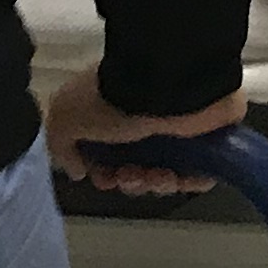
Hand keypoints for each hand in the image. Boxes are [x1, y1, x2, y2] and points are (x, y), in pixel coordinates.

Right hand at [43, 71, 247, 195]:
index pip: (107, 154)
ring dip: (155, 184)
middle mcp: (144, 119)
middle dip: (129, 182)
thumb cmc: (114, 96)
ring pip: (164, 175)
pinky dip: (187, 182)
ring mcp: (176, 129)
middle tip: (131, 175)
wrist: (167, 83)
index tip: (103, 177)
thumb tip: (77, 169)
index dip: (103, 174)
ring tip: (157, 174)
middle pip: (135, 169)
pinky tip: (178, 177)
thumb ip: (61, 144)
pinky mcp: (206, 138)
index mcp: (114, 110)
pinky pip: (197, 175)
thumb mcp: (66, 116)